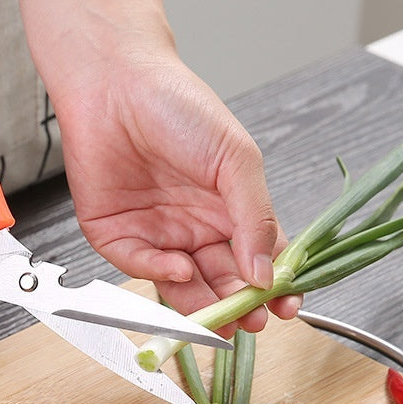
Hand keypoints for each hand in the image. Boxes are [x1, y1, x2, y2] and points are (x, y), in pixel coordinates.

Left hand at [53, 45, 300, 335]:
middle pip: (221, 280)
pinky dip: (159, 274)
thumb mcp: (235, 159)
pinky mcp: (116, 233)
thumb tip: (269, 272)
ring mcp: (155, 232)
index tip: (287, 305)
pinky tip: (179, 269)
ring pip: (182, 285)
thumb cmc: (179, 106)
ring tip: (222, 320)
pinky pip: (139, 266)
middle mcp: (193, 225)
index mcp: (227, 207)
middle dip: (238, 305)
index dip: (272, 285)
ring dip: (201, 305)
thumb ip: (255, 216)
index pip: (256, 258)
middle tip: (253, 321)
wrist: (117, 82)